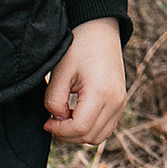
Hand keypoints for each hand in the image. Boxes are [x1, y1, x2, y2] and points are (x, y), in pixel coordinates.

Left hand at [45, 17, 127, 143]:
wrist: (100, 31)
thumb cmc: (78, 47)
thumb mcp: (60, 72)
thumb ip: (54, 100)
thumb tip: (56, 120)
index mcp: (101, 92)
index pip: (80, 128)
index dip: (60, 130)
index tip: (46, 122)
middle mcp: (116, 101)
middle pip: (90, 136)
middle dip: (68, 134)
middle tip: (52, 121)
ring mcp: (120, 103)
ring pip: (99, 136)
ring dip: (79, 134)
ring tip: (63, 118)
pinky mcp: (120, 102)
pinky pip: (105, 127)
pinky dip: (89, 128)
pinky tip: (75, 115)